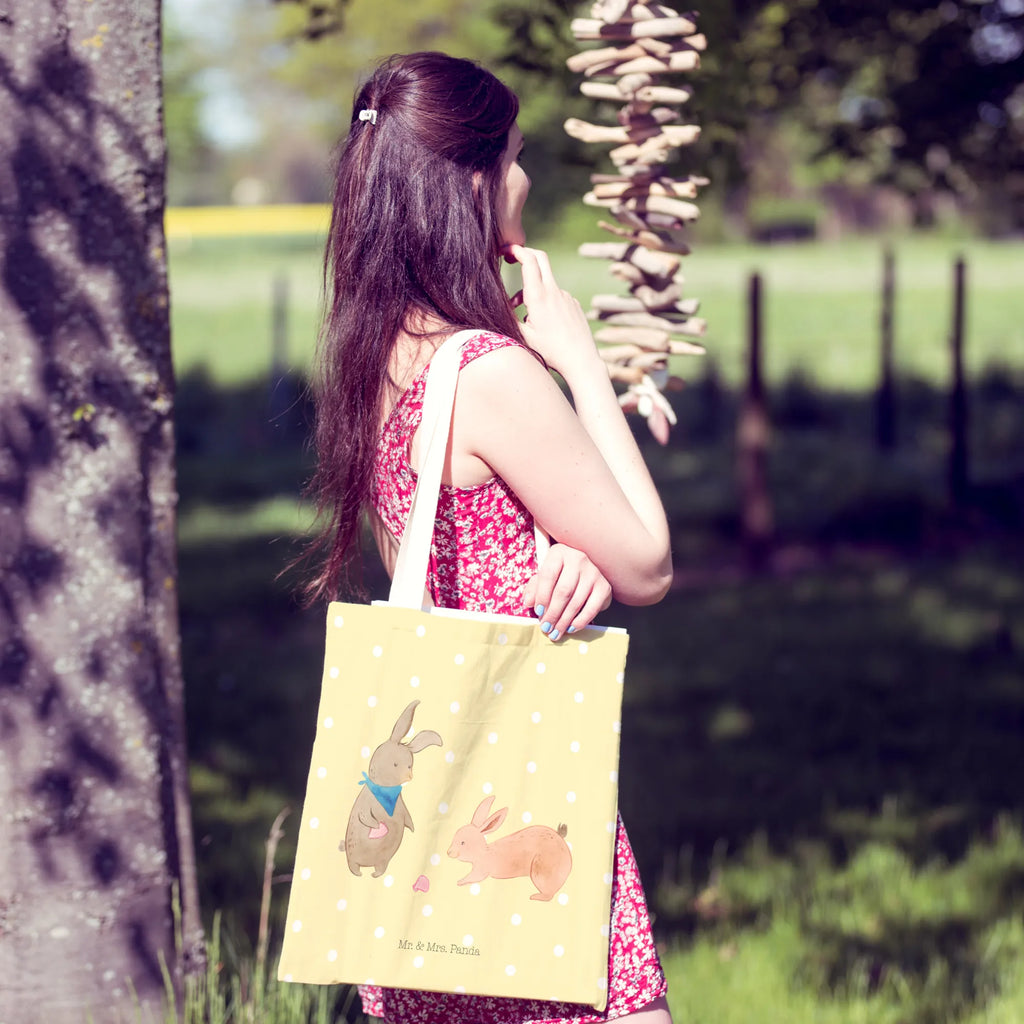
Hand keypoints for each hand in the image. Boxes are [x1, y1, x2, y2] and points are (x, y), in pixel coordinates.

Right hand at [503, 244, 601, 380]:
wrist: (581, 360)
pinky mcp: (574, 304)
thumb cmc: (551, 352)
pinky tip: (544, 322)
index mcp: (539, 296)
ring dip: (531, 289)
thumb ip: (509, 318)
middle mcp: (554, 292)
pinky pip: (556, 296)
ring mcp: (566, 296)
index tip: (505, 250)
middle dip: (525, 254)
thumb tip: (497, 307)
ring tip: (523, 314)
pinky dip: (545, 301)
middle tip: (512, 258)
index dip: (516, 250)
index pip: (529, 261)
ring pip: (545, 282)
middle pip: (540, 258)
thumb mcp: (524, 337)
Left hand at [522, 543, 612, 640]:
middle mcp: (578, 559)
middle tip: (545, 628)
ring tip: (555, 632)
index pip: (548, 575)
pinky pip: (592, 608)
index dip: (541, 596)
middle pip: (563, 591)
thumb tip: (528, 602)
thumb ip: (534, 588)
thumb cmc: (560, 574)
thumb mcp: (544, 576)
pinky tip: (571, 628)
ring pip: (576, 602)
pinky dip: (580, 621)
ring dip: (564, 621)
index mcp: (559, 553)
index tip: (538, 612)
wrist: (586, 571)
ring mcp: (593, 572)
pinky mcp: (604, 587)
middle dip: (553, 613)